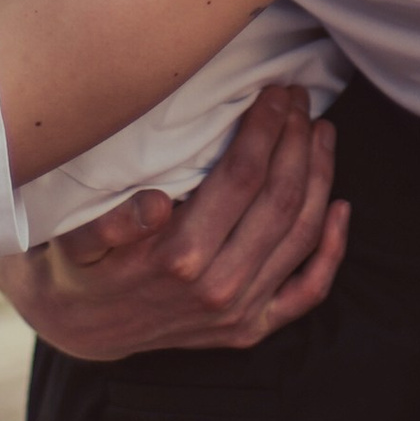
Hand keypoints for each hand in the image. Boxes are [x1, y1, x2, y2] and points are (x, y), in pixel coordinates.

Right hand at [0, 88, 348, 357]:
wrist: (84, 329)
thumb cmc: (83, 264)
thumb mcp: (79, 237)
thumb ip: (111, 222)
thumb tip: (155, 204)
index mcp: (179, 256)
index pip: (243, 177)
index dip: (266, 128)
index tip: (276, 91)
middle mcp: (219, 288)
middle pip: (280, 199)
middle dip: (296, 139)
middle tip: (300, 99)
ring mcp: (240, 312)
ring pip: (300, 235)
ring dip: (319, 177)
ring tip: (320, 132)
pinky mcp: (251, 329)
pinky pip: (307, 292)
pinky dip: (330, 250)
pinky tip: (340, 209)